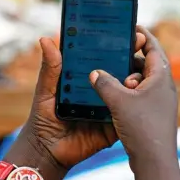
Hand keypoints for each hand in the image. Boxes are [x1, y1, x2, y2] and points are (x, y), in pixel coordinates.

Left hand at [21, 32, 146, 168]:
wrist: (46, 149)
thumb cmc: (43, 116)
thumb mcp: (45, 90)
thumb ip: (50, 68)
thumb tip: (45, 40)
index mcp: (86, 79)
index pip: (103, 58)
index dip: (115, 44)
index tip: (124, 30)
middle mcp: (100, 90)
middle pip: (119, 71)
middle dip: (130, 56)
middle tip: (136, 42)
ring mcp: (109, 107)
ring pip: (127, 92)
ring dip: (134, 80)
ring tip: (133, 74)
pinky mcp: (113, 125)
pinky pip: (125, 115)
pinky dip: (131, 106)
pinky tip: (133, 97)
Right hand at [88, 26, 179, 179]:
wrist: (154, 160)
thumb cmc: (142, 127)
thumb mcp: (118, 100)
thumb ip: (104, 83)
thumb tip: (95, 72)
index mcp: (161, 77)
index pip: (153, 48)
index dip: (143, 36)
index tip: (132, 27)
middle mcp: (164, 87)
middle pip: (147, 64)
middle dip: (130, 59)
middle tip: (113, 55)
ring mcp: (160, 101)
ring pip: (142, 81)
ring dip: (127, 78)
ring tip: (111, 79)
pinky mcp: (154, 113)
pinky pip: (140, 95)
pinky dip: (128, 92)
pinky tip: (114, 97)